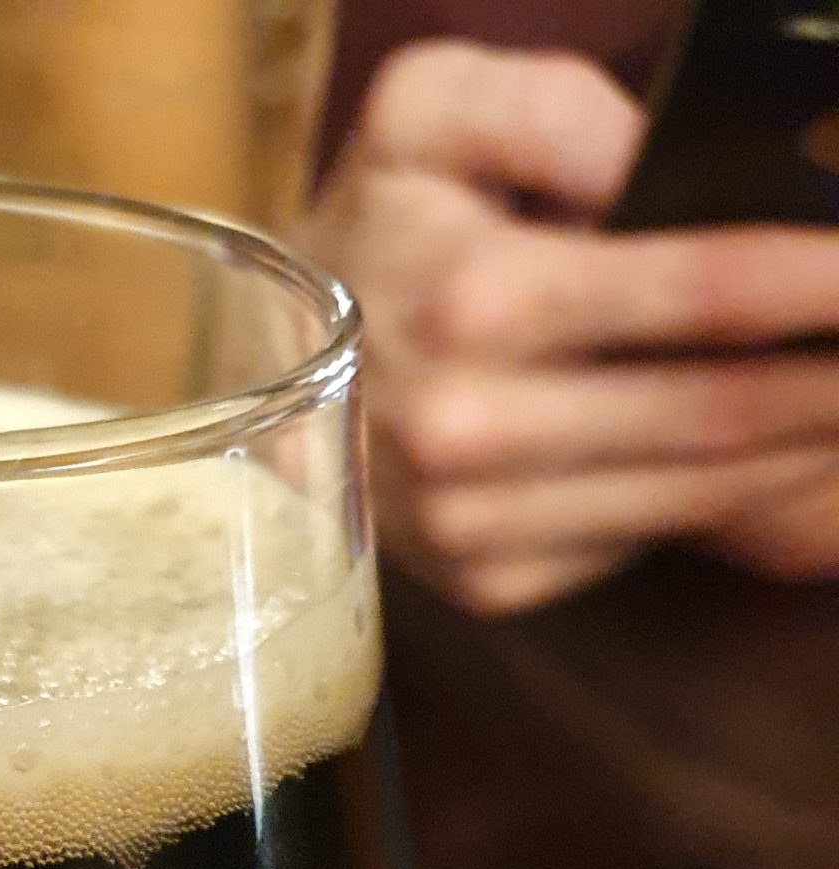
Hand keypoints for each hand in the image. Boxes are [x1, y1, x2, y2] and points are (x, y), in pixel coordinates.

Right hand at [301, 42, 838, 612]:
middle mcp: (472, 429)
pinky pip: (646, 538)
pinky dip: (732, 498)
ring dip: (805, 445)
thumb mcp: (431, 110)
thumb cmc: (376, 229)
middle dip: (834, 377)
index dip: (820, 282)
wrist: (267, 379)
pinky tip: (777, 452)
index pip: (702, 293)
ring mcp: (479, 523)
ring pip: (699, 490)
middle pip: (721, 410)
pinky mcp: (490, 581)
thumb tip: (657, 163)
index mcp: (472, 300)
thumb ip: (550, 107)